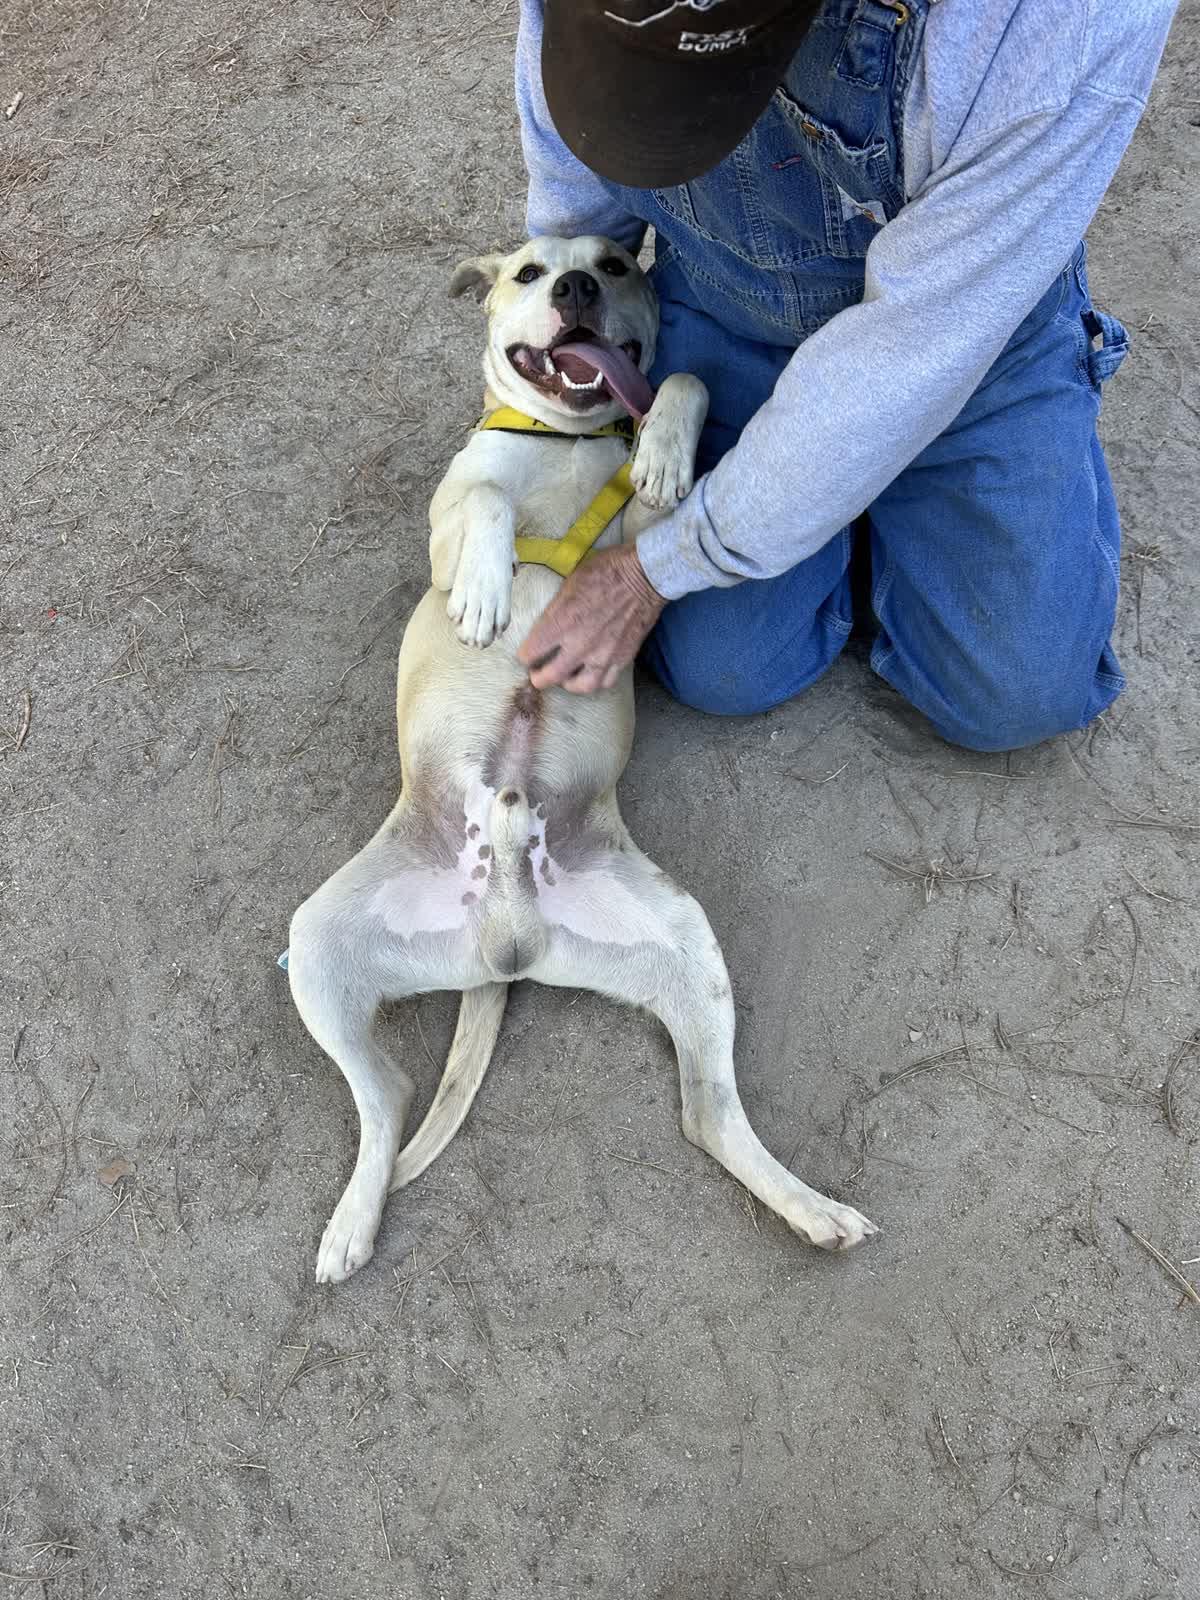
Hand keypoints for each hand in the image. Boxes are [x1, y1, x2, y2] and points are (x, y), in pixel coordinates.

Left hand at [517, 544, 664, 692]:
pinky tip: (592, 673)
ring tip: (566, 678)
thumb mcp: (570, 583)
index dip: (525, 655)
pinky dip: (596, 681)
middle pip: (550, 677)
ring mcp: (602, 655)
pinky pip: (606, 682)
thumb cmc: (606, 571)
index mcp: (561, 624)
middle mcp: (579, 645)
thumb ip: (556, 610)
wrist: (645, 576)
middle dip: (539, 678)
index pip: (530, 653)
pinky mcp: (623, 658)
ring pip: (579, 686)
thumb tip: (548, 625)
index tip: (527, 654)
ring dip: (568, 684)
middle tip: (537, 675)